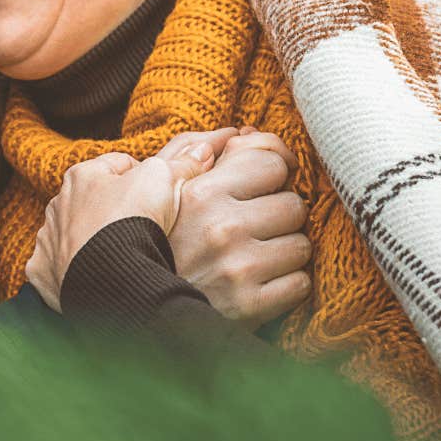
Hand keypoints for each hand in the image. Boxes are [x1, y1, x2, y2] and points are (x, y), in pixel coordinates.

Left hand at [24, 129, 236, 310]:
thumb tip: (203, 149)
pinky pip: (58, 267)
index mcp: (82, 174)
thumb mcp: (164, 180)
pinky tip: (96, 275)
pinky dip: (74, 270)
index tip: (161, 195)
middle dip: (117, 209)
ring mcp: (49, 239)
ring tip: (123, 254)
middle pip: (95, 200)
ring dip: (93, 239)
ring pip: (75, 233)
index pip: (120, 165)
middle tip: (146, 227)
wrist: (109, 277)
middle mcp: (58, 204)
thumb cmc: (133, 221)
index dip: (146, 178)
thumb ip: (182, 163)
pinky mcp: (44, 271)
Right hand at [168, 129, 310, 327]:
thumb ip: (200, 152)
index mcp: (201, 192)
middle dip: (279, 216)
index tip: (269, 185)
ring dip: (285, 251)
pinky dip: (286, 285)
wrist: (139, 308)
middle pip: (294, 205)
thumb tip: (246, 132)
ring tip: (257, 257)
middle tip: (256, 229)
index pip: (271, 162)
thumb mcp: (165, 190)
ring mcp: (238, 268)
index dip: (273, 174)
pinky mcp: (250, 306)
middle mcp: (221, 227)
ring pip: (302, 245)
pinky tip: (260, 283)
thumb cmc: (157, 242)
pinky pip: (300, 284)